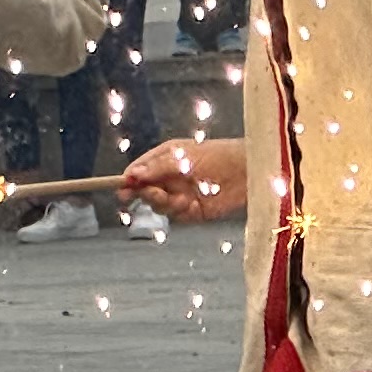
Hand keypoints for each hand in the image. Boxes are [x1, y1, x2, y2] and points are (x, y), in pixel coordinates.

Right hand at [120, 135, 247, 221]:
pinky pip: (177, 216)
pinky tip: (194, 204)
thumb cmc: (217, 155)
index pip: (139, 171)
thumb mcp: (183, 158)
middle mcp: (170, 177)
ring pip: (159, 206)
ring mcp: (181, 194)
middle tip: (157, 193)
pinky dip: (182, 212)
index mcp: (165, 159)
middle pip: (145, 191)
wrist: (248, 172)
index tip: (124, 189)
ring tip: (184, 199)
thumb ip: (157, 168)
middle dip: (148, 194)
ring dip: (168, 205)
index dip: (130, 181)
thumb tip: (132, 174)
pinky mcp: (193, 210)